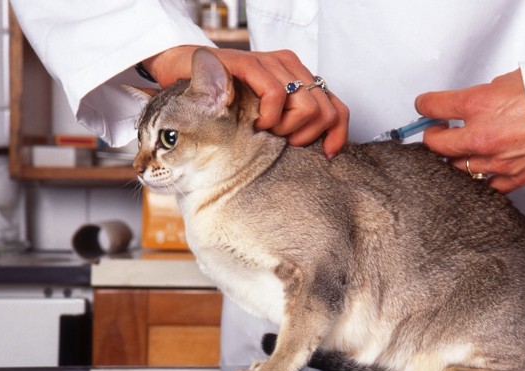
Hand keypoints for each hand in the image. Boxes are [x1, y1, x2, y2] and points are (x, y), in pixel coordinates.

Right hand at [142, 45, 348, 157]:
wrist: (186, 73)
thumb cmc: (226, 101)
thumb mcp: (266, 119)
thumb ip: (291, 127)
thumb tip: (320, 155)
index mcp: (300, 80)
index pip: (337, 108)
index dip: (338, 135)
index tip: (327, 155)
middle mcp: (292, 68)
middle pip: (325, 110)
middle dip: (306, 135)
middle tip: (281, 141)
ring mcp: (272, 63)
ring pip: (306, 104)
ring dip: (286, 127)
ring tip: (265, 130)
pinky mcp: (250, 62)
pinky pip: (275, 94)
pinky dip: (269, 115)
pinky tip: (256, 122)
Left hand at [414, 69, 524, 192]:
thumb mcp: (516, 80)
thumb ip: (488, 93)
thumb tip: (475, 102)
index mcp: (480, 104)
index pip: (433, 106)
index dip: (425, 105)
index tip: (424, 106)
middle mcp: (481, 136)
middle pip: (434, 144)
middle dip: (431, 136)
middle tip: (435, 131)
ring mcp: (494, 161)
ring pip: (454, 168)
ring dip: (452, 158)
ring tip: (457, 150)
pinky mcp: (511, 180)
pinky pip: (481, 185)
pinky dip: (476, 178)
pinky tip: (478, 169)